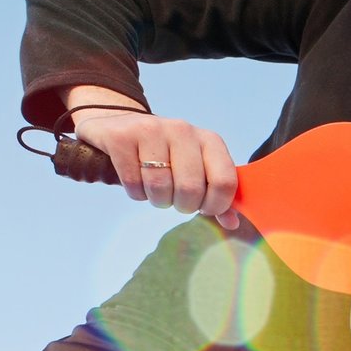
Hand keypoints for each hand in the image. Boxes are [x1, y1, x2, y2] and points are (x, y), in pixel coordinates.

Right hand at [65, 85, 238, 228]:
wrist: (118, 127)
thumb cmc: (164, 155)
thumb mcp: (196, 170)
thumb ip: (216, 194)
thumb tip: (232, 223)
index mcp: (209, 140)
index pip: (225, 182)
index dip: (215, 205)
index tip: (203, 207)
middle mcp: (183, 130)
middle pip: (191, 189)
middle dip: (182, 205)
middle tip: (175, 198)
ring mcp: (151, 129)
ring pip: (160, 186)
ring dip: (157, 199)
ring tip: (155, 189)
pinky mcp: (121, 136)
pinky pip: (133, 182)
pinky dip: (135, 192)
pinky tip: (136, 181)